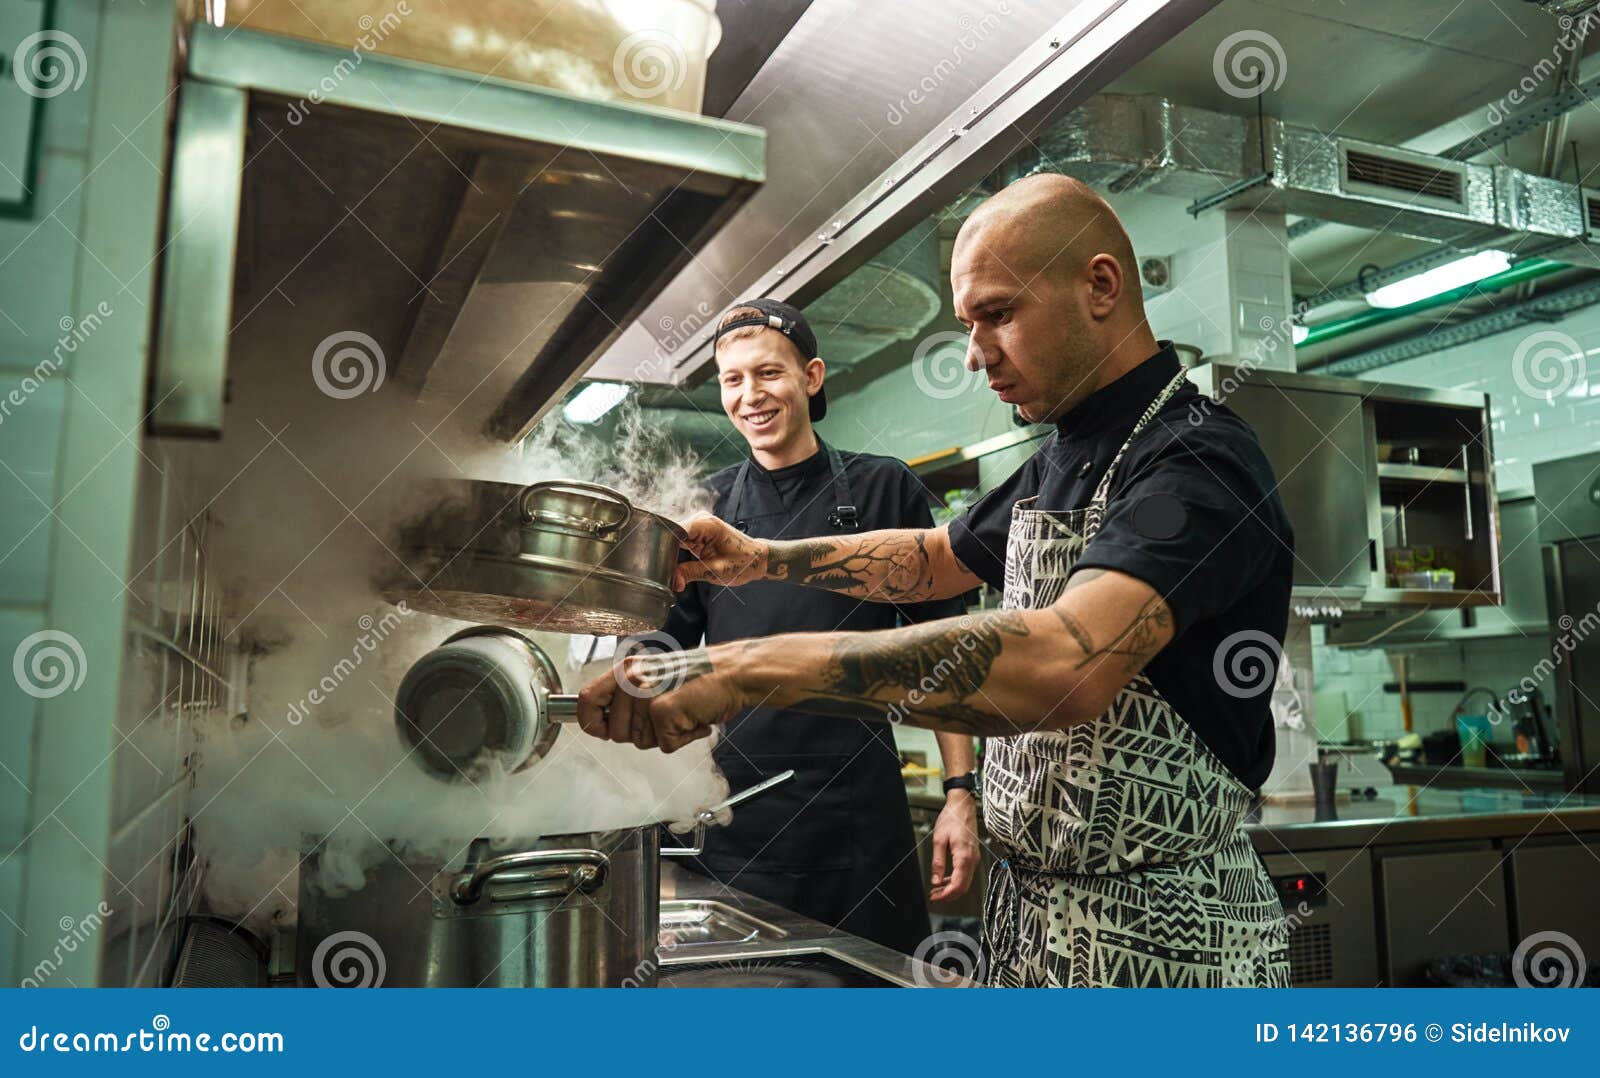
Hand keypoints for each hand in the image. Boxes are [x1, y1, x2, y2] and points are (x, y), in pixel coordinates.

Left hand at [573, 645, 746, 752]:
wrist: (732, 673)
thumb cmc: (698, 678)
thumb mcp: (654, 677)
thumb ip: (627, 696)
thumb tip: (603, 722)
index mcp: (626, 669)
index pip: (586, 700)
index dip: (591, 723)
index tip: (603, 731)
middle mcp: (632, 679)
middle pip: (617, 732)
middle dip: (642, 734)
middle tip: (667, 716)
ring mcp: (646, 695)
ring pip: (641, 742)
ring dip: (665, 736)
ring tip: (683, 714)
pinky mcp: (663, 711)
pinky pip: (665, 745)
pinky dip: (683, 739)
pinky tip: (693, 720)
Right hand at [674, 513, 768, 589]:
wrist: (756, 559)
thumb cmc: (743, 562)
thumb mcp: (717, 571)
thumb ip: (692, 573)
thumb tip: (674, 580)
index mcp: (707, 525)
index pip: (675, 529)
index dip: (665, 545)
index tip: (661, 562)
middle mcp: (700, 520)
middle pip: (671, 533)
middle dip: (666, 552)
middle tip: (666, 571)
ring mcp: (698, 526)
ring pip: (673, 538)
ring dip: (671, 553)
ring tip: (673, 569)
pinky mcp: (697, 534)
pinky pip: (679, 541)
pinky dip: (676, 553)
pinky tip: (678, 564)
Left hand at [929, 789, 978, 902]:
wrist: (962, 806)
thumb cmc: (952, 818)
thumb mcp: (939, 840)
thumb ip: (938, 862)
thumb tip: (936, 880)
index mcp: (964, 856)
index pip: (958, 885)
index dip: (946, 895)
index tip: (935, 897)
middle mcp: (972, 859)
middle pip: (963, 887)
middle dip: (948, 895)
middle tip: (934, 897)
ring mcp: (974, 858)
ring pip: (965, 882)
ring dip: (952, 889)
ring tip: (936, 890)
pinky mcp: (972, 855)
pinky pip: (966, 874)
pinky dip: (956, 880)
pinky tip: (945, 880)